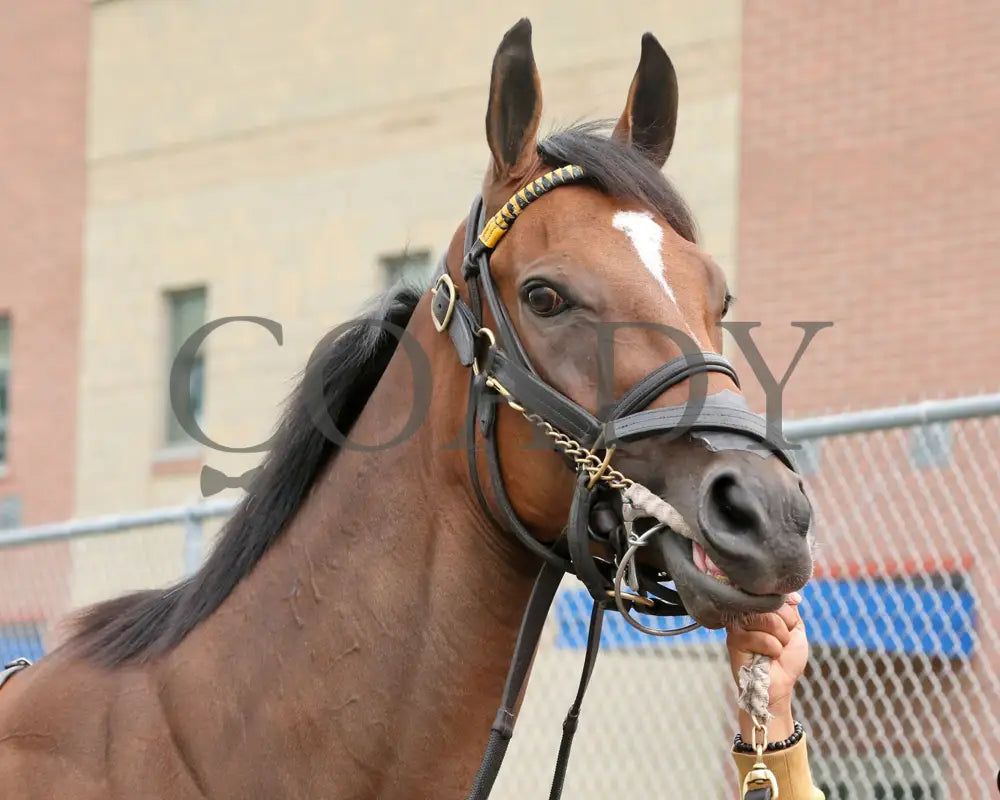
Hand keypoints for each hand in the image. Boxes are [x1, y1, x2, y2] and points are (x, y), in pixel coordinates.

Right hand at [725, 592, 807, 742]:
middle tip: (783, 641)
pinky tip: (768, 657)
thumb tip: (791, 594)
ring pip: (768, 619)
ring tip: (776, 650)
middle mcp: (746, 612)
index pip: (774, 594)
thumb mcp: (796, 629)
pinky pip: (761, 637)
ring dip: (781, 639)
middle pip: (772, 604)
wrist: (779, 686)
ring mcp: (738, 624)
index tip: (789, 627)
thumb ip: (791, 609)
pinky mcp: (734, 639)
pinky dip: (773, 649)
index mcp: (759, 608)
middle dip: (786, 626)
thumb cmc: (786, 660)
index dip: (787, 612)